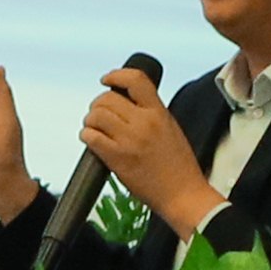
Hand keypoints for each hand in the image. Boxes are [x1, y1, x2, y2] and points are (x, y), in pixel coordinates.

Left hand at [77, 62, 217, 235]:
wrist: (183, 195)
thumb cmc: (179, 166)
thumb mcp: (171, 128)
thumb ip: (151, 113)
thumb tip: (126, 103)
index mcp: (159, 113)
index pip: (135, 79)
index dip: (116, 75)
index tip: (107, 79)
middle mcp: (144, 123)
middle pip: (108, 98)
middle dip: (98, 104)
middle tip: (99, 113)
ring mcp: (129, 140)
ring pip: (96, 115)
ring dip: (90, 120)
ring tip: (94, 127)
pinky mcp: (117, 158)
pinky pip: (91, 137)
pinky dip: (87, 136)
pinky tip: (92, 140)